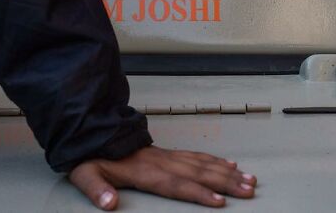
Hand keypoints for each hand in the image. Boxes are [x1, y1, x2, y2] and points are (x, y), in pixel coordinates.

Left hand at [69, 146, 256, 209]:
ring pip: (203, 164)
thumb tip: (109, 203)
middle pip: (200, 174)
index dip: (199, 193)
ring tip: (249, 179)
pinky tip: (229, 164)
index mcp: (146, 172)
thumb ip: (97, 189)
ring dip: (227, 173)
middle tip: (249, 190)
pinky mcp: (169, 154)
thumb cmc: (92, 158)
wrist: (94, 134)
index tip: (220, 201)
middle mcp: (163, 163)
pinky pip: (196, 157)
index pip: (177, 185)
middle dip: (227, 183)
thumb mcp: (86, 174)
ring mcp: (168, 156)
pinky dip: (215, 161)